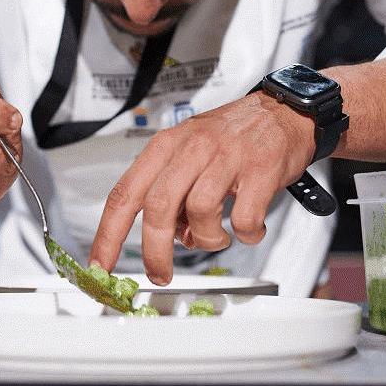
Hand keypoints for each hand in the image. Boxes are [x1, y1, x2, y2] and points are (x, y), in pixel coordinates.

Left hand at [89, 91, 315, 284]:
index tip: (101, 265)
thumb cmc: (234, 136)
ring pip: (200, 212)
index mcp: (166, 145)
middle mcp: (192, 148)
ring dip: (207, 239)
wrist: (285, 111)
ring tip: (217, 237)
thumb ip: (173, 192)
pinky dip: (245, 234)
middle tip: (160, 274)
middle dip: (155, 251)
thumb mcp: (189, 152)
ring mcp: (227, 157)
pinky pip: (244, 218)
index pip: (125, 193)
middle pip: (158, 207)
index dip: (109, 234)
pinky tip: (248, 229)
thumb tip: (168, 237)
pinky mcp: (260, 169)